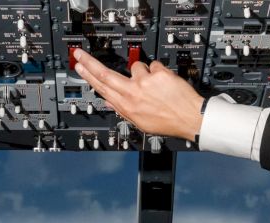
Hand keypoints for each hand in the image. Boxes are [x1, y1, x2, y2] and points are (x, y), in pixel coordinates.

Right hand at [69, 48, 205, 141]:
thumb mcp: (141, 123)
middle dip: (89, 62)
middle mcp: (133, 93)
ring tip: (156, 86)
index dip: (88, 76)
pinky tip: (165, 83)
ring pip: (136, 67)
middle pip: (105, 74)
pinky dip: (159, 72)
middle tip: (79, 53)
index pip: (102, 88)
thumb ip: (123, 110)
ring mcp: (145, 82)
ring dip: (144, 73)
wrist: (190, 118)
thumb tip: (109, 102)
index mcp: (126, 106)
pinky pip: (154, 65)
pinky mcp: (158, 74)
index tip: (79, 66)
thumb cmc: (168, 122)